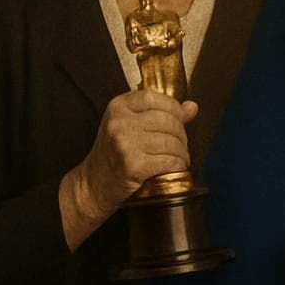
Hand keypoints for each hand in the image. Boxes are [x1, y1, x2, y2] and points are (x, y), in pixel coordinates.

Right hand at [58, 89, 197, 249]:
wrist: (92, 186)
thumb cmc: (114, 154)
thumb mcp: (130, 125)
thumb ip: (161, 113)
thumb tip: (192, 107)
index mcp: (118, 106)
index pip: (156, 98)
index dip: (174, 109)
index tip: (179, 121)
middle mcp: (119, 122)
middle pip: (169, 121)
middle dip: (181, 135)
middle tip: (179, 146)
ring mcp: (125, 143)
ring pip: (172, 142)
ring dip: (182, 153)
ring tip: (178, 158)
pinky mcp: (133, 165)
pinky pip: (170, 160)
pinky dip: (178, 165)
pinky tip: (174, 168)